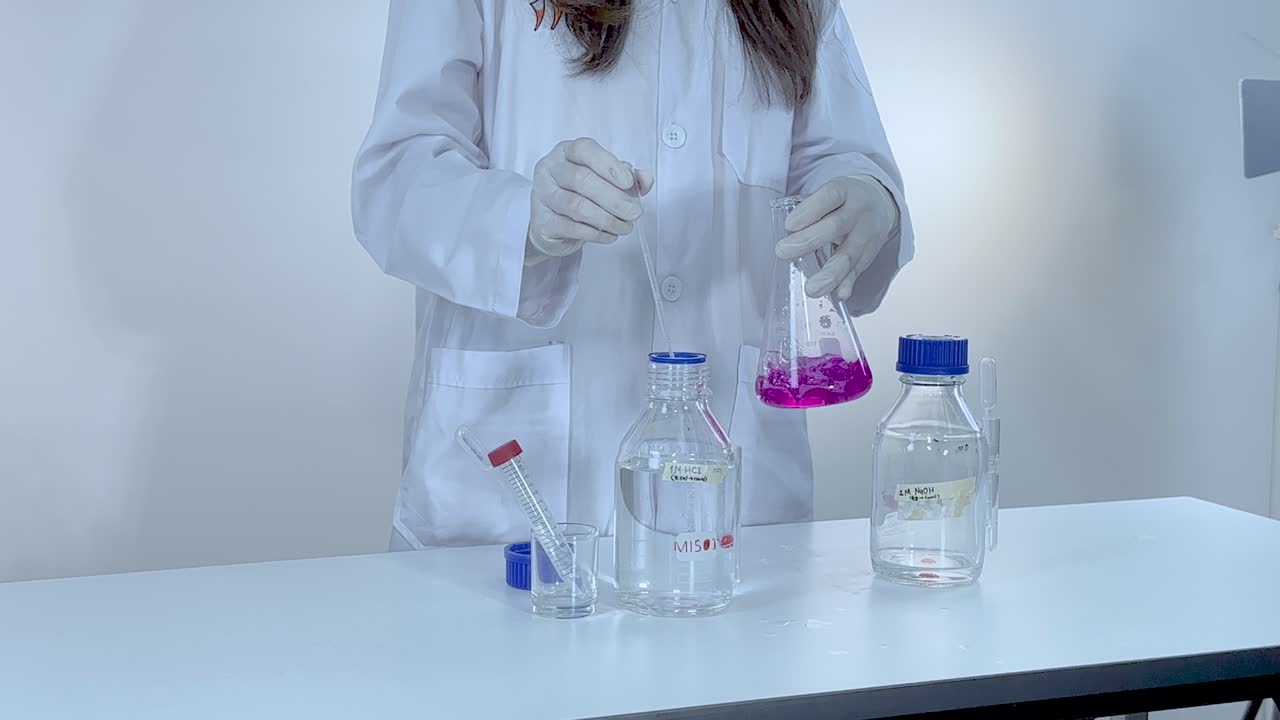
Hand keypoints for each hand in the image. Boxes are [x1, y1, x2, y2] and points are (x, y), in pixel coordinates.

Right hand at [527, 138, 653, 262]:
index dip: (609, 165)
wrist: (552, 224)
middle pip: (582, 180)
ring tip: (625, 227)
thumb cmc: (580, 195)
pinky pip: (571, 227)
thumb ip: (627, 176)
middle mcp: (550, 170)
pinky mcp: (542, 222)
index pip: (585, 150)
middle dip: (614, 198)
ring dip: (607, 219)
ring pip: (576, 206)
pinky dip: (595, 233)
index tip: (629, 183)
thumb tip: (645, 179)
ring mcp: (542, 195)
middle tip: (634, 212)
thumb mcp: (605, 180)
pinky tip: (609, 235)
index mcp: (566, 152)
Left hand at [774, 176, 898, 299]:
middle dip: (808, 241)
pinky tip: (838, 294)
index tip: (789, 225)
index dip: (809, 210)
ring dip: (829, 273)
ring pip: (849, 254)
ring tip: (811, 288)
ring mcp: (866, 234)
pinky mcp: (869, 254)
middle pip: (836, 226)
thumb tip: (786, 243)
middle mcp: (859, 211)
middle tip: (782, 252)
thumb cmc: (842, 203)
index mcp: (845, 191)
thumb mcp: (829, 196)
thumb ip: (809, 214)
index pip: (830, 196)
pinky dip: (847, 283)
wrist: (879, 204)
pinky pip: (858, 271)